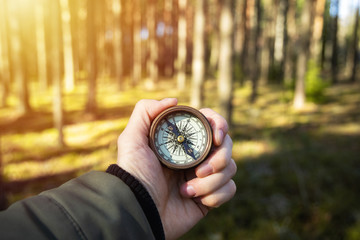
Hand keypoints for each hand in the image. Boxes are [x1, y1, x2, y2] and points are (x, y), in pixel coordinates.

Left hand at [117, 99, 236, 239]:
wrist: (140, 209)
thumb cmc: (135, 174)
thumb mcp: (132, 139)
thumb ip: (145, 111)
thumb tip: (174, 100)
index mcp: (184, 142)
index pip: (212, 124)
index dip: (220, 125)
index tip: (217, 136)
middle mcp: (197, 157)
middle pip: (227, 146)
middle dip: (219, 158)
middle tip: (200, 170)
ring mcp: (205, 176)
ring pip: (230, 168)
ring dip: (211, 181)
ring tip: (187, 190)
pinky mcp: (210, 197)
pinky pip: (230, 189)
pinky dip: (216, 195)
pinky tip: (196, 200)